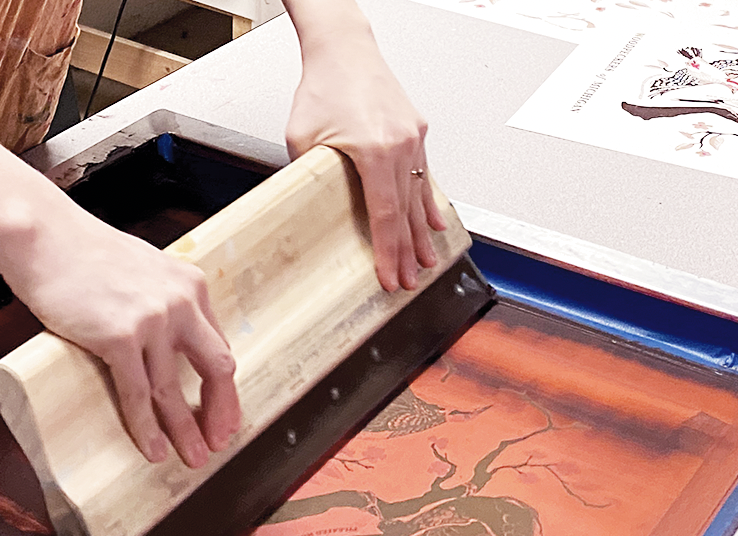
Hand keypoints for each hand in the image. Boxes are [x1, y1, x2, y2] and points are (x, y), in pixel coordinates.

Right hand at [3, 213, 241, 468]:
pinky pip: (138, 393)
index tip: (223, 413)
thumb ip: (161, 301)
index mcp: (190, 285)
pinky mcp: (118, 336)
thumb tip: (164, 344)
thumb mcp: (142, 269)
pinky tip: (153, 447)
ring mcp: (151, 320)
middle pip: (216, 370)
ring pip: (173, 390)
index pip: (218, 346)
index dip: (224, 388)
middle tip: (217, 442)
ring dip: (184, 431)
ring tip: (190, 458)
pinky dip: (146, 426)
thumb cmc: (82, 254)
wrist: (44, 237)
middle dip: (219, 413)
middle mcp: (180, 302)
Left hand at [283, 22, 447, 291]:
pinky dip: (428, 203)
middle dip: (407, 252)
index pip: (384, 215)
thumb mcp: (303, 139)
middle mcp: (401, 146)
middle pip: (406, 213)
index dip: (387, 251)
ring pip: (420, 197)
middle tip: (409, 281)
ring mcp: (413, 139)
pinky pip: (424, 176)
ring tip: (426, 262)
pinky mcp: (416, 132)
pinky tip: (434, 224)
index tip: (389, 276)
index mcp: (375, 151)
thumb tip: (310, 210)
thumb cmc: (322, 88)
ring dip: (422, 234)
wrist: (345, 51)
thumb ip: (311, 179)